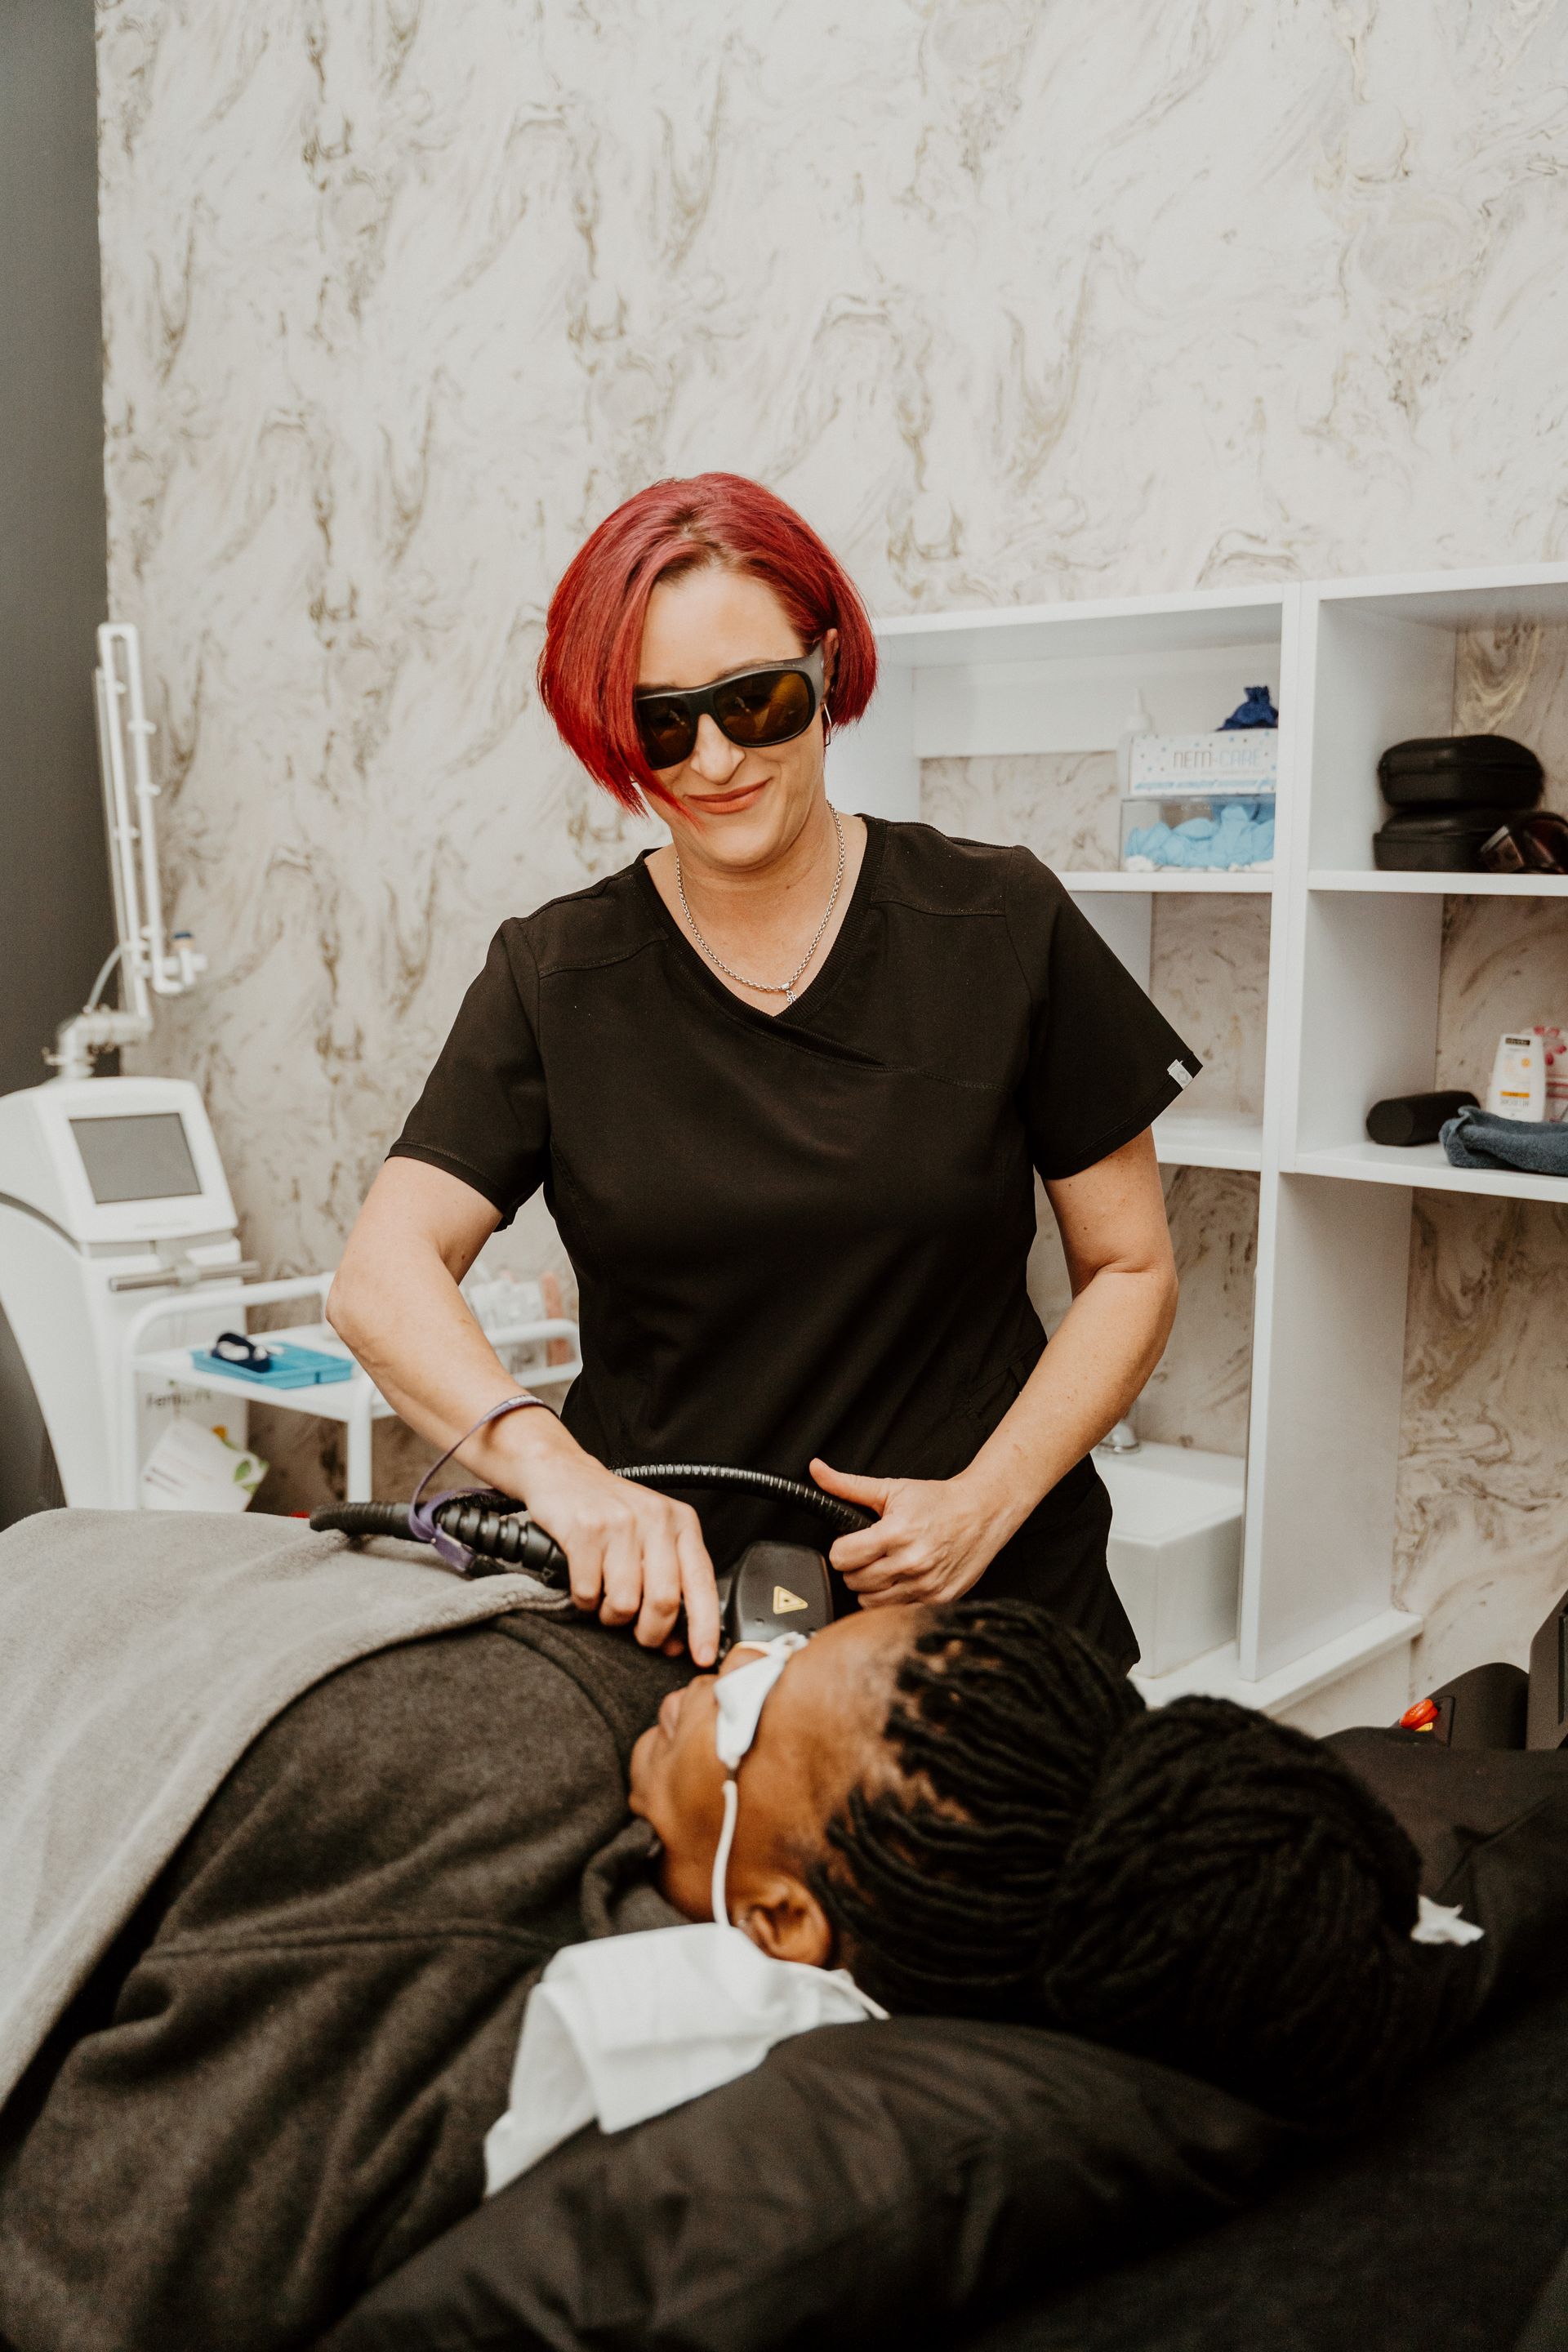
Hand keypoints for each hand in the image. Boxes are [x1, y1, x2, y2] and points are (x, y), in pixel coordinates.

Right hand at [488, 1418, 719, 1664]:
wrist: (562, 1471)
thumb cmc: (610, 1511)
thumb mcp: (652, 1534)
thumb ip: (670, 1579)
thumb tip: (679, 1641)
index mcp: (680, 1523)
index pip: (702, 1583)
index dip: (705, 1627)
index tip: (702, 1657)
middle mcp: (656, 1520)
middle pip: (664, 1601)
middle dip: (650, 1632)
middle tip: (638, 1634)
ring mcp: (620, 1524)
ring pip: (625, 1603)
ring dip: (612, 1616)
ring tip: (606, 1601)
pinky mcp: (585, 1530)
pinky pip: (589, 1592)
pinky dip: (585, 1600)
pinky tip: (585, 1584)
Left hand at [809, 1458, 1009, 1608]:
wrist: (982, 1513)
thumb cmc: (938, 1502)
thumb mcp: (892, 1488)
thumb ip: (848, 1485)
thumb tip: (816, 1471)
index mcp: (896, 1533)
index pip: (842, 1558)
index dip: (841, 1549)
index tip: (850, 1544)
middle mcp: (911, 1562)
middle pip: (854, 1581)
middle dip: (855, 1567)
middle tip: (869, 1554)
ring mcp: (925, 1585)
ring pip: (871, 1602)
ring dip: (871, 1586)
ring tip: (884, 1567)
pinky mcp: (937, 1600)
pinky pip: (896, 1611)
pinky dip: (893, 1598)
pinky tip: (902, 1579)